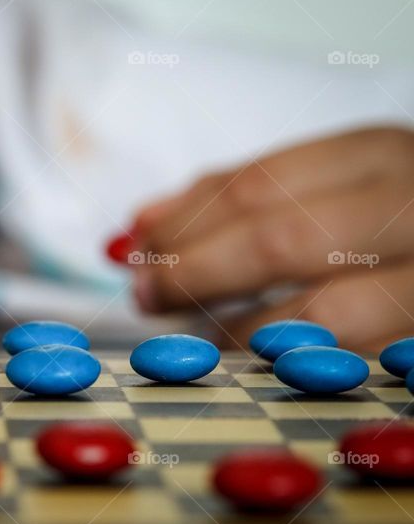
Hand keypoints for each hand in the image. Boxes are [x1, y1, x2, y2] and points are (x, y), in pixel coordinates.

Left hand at [130, 127, 413, 351]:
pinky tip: (256, 363)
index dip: (184, 222)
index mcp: (380, 156)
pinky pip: (353, 366)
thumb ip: (242, 197)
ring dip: (236, 332)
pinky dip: (290, 367)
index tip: (135, 246)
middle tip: (145, 293)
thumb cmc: (391, 216)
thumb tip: (141, 227)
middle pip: (282, 242)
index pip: (260, 186)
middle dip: (195, 272)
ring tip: (194, 334)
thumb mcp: (332, 180)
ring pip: (321, 317)